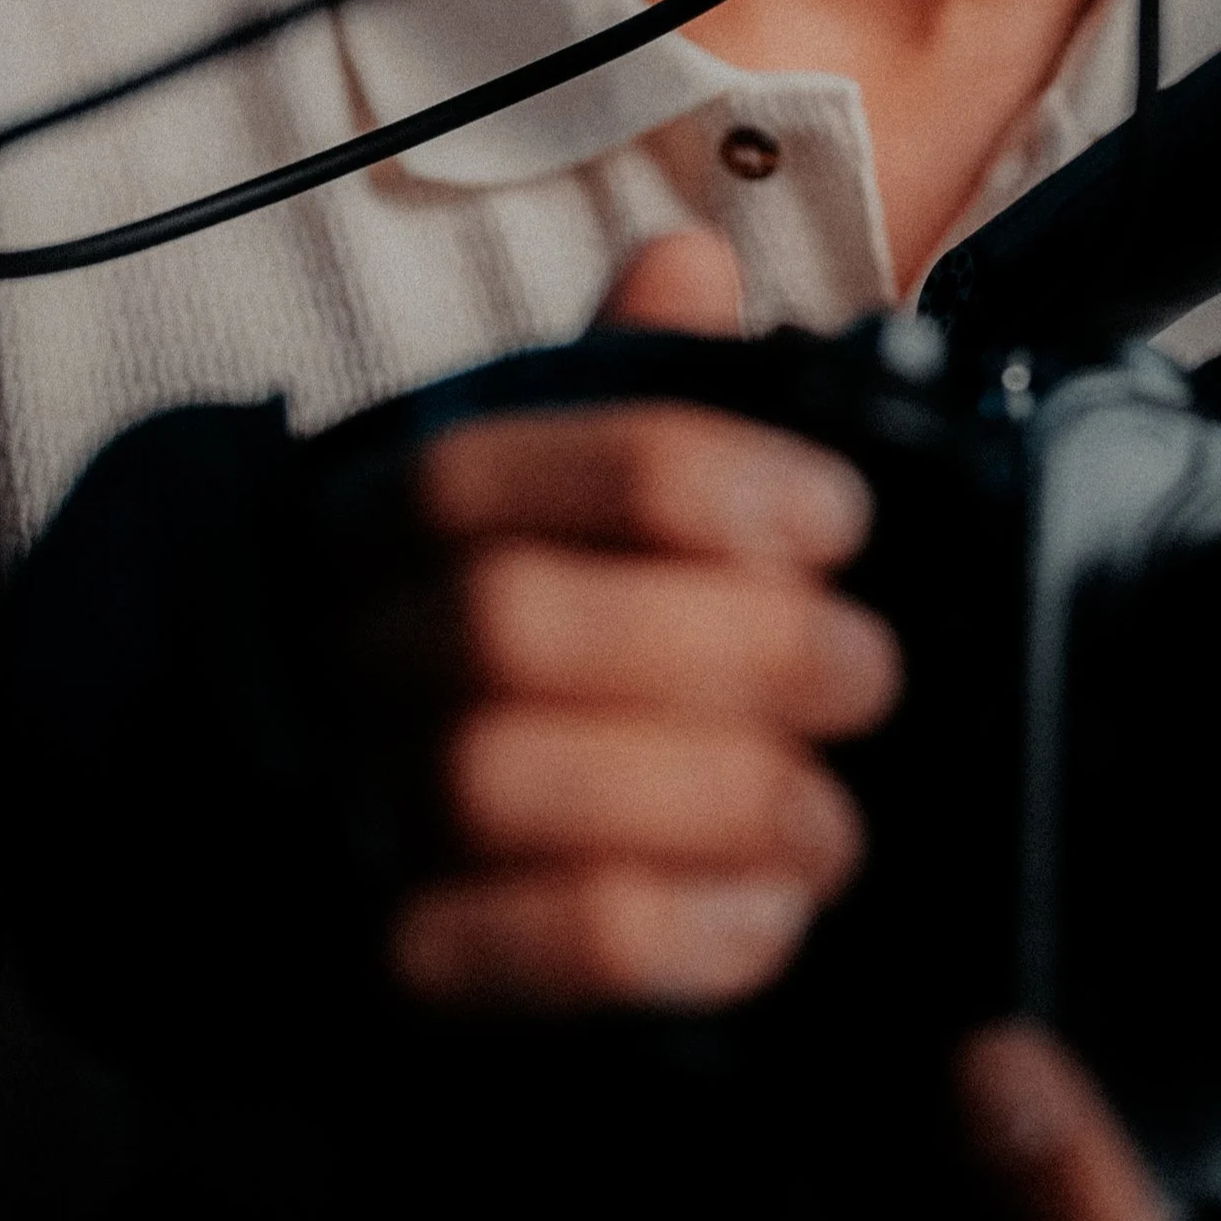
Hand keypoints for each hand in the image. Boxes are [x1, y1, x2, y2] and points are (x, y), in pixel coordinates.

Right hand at [390, 232, 898, 1011]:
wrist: (387, 841)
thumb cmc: (528, 643)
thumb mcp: (574, 502)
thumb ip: (631, 394)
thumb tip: (689, 262)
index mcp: (389, 519)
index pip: (486, 472)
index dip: (672, 480)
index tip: (837, 516)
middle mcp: (352, 655)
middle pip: (503, 624)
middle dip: (727, 645)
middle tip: (868, 672)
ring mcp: (356, 810)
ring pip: (494, 783)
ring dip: (707, 798)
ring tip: (828, 824)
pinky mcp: (393, 958)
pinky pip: (500, 954)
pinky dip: (657, 938)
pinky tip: (765, 924)